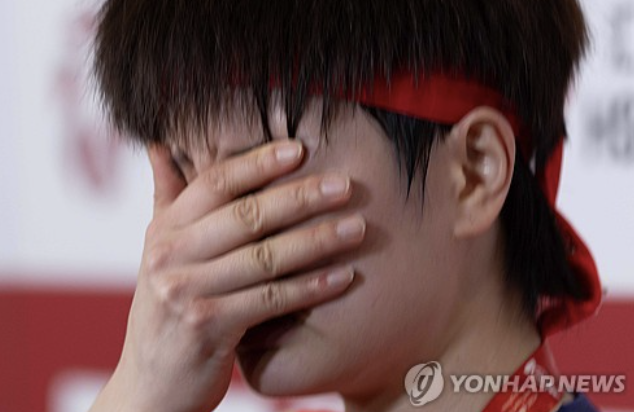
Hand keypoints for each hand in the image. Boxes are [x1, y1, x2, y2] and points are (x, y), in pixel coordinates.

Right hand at [90, 141, 365, 411]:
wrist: (150, 384)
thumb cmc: (166, 311)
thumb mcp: (158, 252)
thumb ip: (167, 199)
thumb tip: (162, 146)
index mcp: (163, 230)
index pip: (215, 183)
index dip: (258, 162)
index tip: (300, 149)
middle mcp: (170, 256)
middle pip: (246, 216)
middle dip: (301, 198)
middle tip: (345, 186)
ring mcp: (186, 293)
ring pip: (265, 258)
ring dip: (317, 241)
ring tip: (357, 228)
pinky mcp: (208, 328)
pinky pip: (271, 301)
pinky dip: (310, 287)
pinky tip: (343, 277)